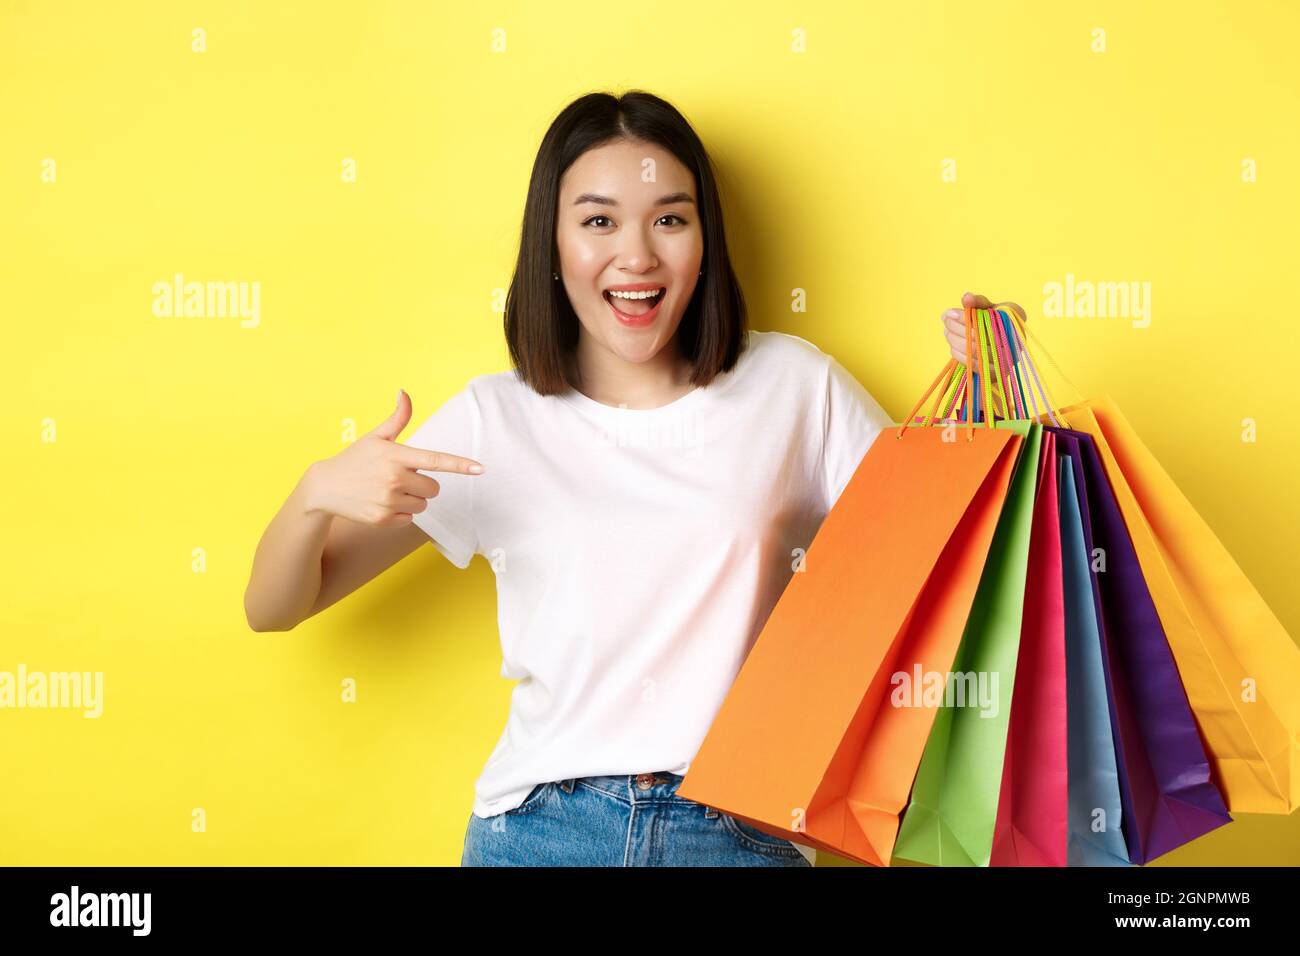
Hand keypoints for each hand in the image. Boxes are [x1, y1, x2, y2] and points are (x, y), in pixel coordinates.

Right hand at [302, 389, 483, 527]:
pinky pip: (410, 518)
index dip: (460, 465)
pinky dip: (401, 513)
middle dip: (424, 484)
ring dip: (413, 500)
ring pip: (423, 505)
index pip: (435, 460)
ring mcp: (388, 500)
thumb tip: (404, 392)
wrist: (324, 487)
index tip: (480, 468)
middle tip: (401, 479)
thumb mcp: (375, 437)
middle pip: (434, 488)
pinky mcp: (383, 519)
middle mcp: (394, 478)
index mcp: (396, 455)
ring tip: (389, 491)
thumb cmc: (355, 459)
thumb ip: (397, 418)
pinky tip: (382, 503)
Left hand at [940, 292, 1027, 365]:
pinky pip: (974, 364)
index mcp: (1015, 319)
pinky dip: (959, 354)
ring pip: (975, 350)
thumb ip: (978, 301)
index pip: (987, 318)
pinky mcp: (997, 373)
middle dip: (956, 327)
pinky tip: (953, 346)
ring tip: (947, 331)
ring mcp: (1008, 359)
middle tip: (945, 320)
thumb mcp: (988, 308)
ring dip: (955, 340)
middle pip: (979, 335)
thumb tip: (966, 297)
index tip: (949, 313)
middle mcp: (1016, 340)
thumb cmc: (993, 323)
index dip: (965, 317)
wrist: (999, 347)